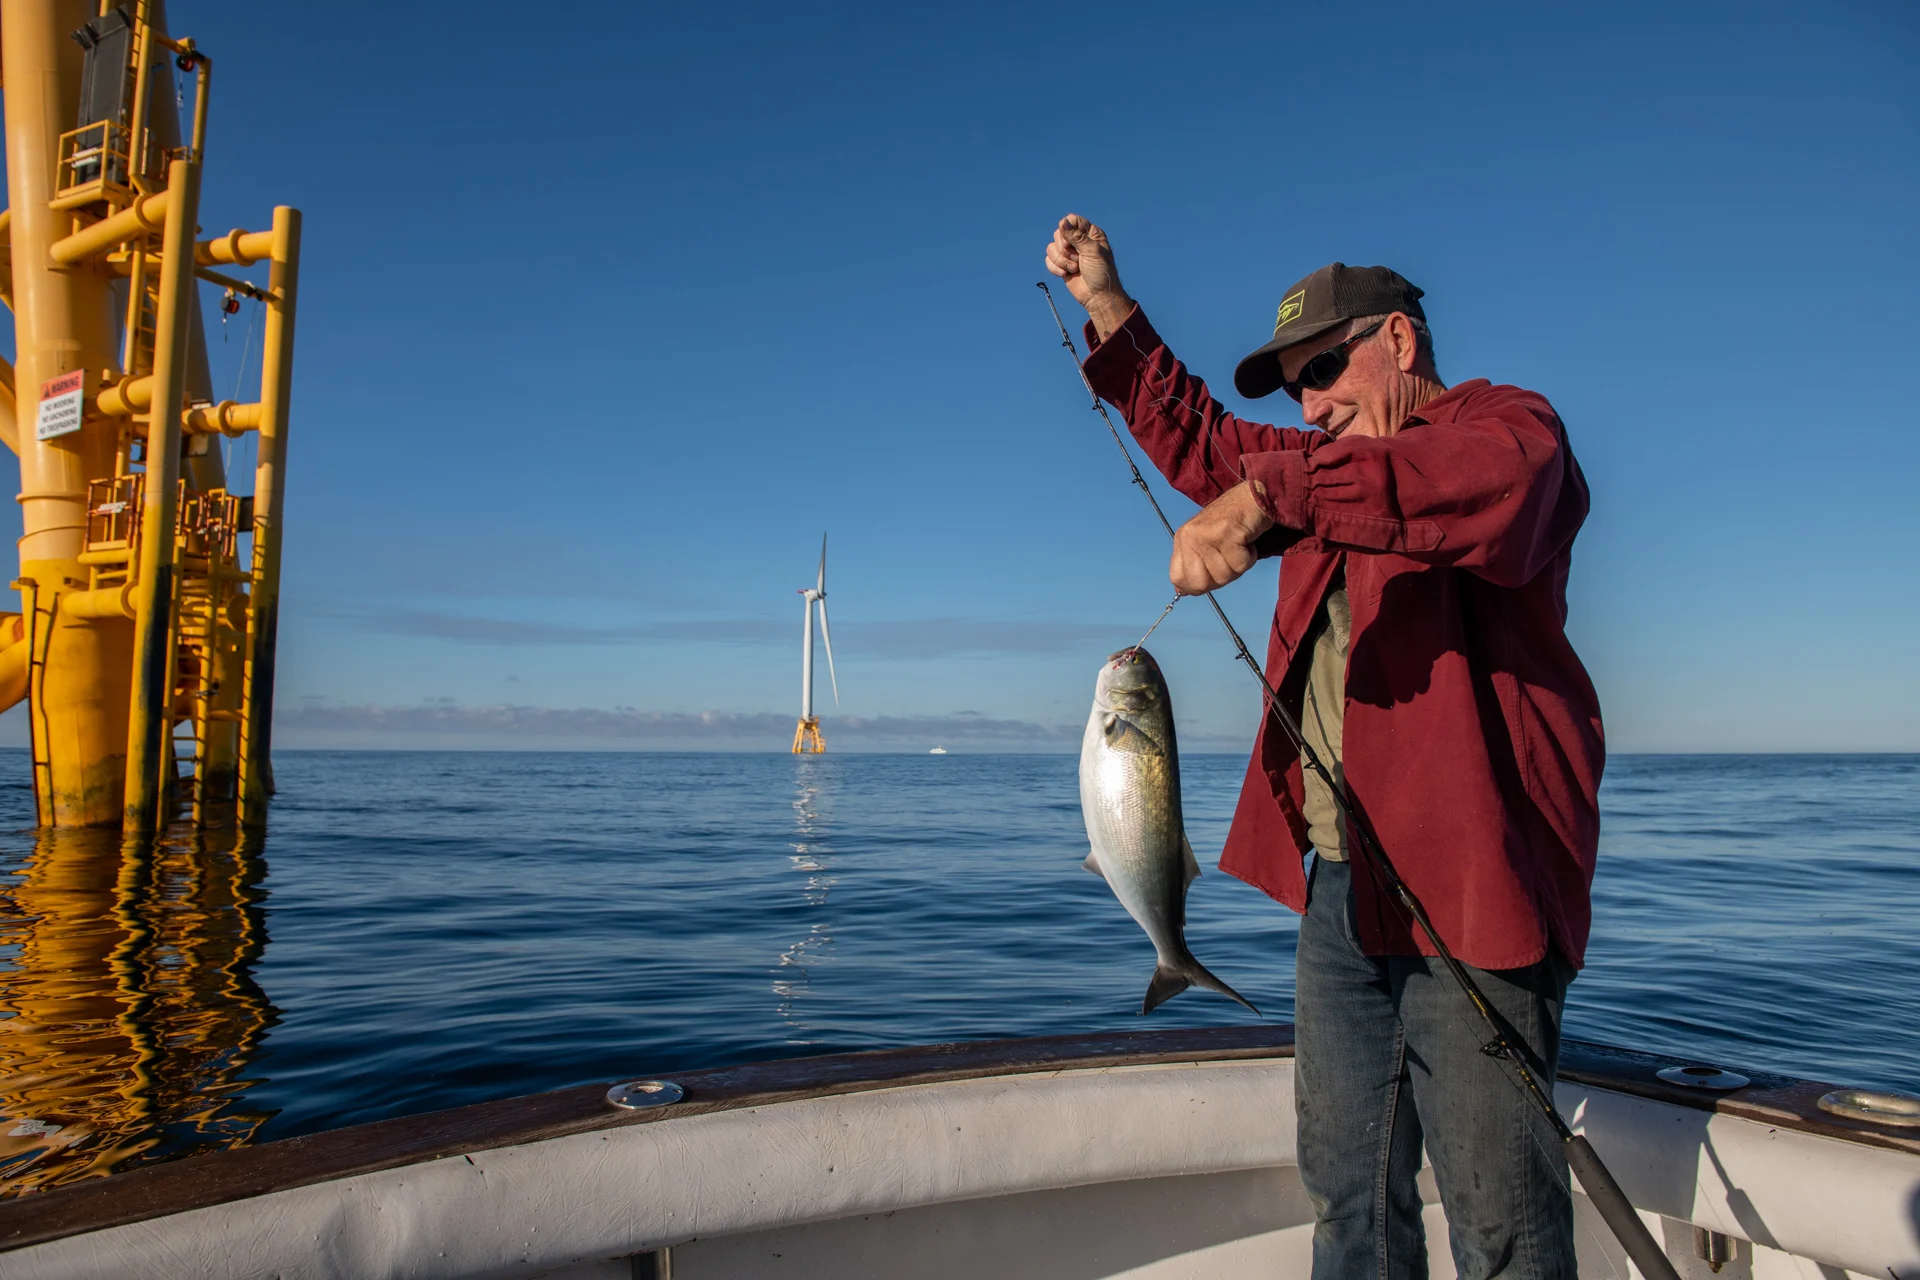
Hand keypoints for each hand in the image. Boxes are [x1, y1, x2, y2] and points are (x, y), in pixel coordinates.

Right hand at [1045, 214, 1133, 339]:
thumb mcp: (1092, 252)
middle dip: (1064, 249)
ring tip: (1074, 268)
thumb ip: (1077, 236)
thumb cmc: (1101, 273)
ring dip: (1061, 261)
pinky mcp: (1061, 265)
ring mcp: (1069, 253)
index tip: (1071, 242)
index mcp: (1090, 233)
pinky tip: (1066, 274)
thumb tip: (1063, 222)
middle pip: (1058, 233)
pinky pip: (1048, 260)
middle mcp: (1078, 240)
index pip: (1072, 220)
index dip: (1067, 230)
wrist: (1097, 296)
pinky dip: (1055, 268)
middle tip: (1077, 259)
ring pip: (1051, 248)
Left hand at [1170, 483, 1274, 594]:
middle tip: (1229, 559)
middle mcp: (1190, 536)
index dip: (1195, 586)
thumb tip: (1182, 592)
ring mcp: (1207, 534)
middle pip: (1200, 583)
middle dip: (1220, 579)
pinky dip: (1250, 557)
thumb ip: (1194, 565)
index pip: (1177, 578)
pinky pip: (1240, 565)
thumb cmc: (1233, 523)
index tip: (1211, 577)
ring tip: (1240, 545)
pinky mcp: (1227, 532)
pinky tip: (1248, 541)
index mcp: (1182, 539)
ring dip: (1238, 566)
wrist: (1254, 496)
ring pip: (1223, 576)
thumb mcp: (1205, 542)